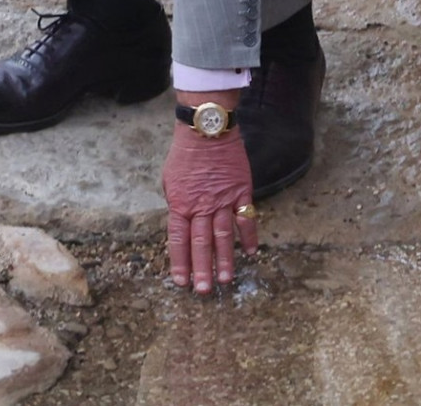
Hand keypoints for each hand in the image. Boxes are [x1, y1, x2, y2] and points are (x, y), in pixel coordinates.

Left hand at [162, 122, 257, 293]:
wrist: (207, 129)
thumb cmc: (185, 154)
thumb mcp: (170, 180)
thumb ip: (177, 204)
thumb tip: (182, 224)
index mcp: (181, 203)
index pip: (179, 239)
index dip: (180, 262)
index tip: (181, 282)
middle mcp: (201, 206)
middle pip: (201, 243)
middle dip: (201, 270)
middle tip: (203, 291)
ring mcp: (222, 200)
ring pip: (223, 236)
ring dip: (224, 260)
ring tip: (225, 281)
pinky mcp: (240, 192)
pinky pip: (246, 218)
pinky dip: (249, 236)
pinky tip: (250, 253)